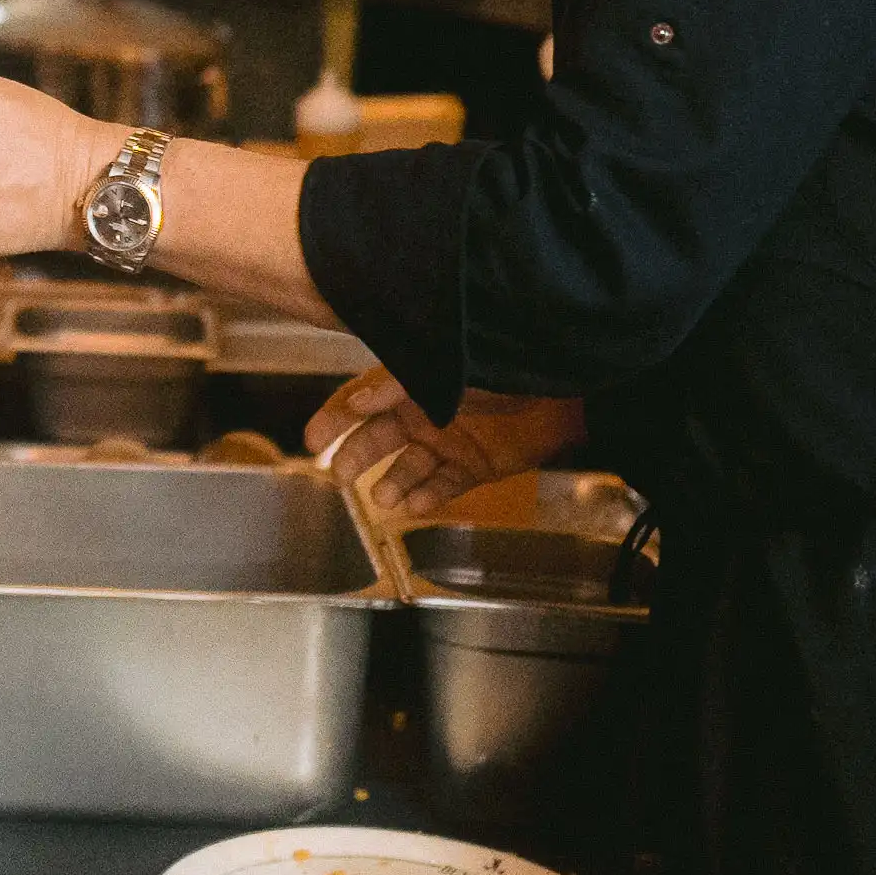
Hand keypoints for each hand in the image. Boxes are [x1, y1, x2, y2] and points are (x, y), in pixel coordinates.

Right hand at [306, 368, 584, 520]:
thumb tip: (357, 402)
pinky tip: (413, 506)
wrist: (563, 392)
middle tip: (338, 476)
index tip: (312, 438)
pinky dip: (428, 496)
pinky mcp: (474, 466)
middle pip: (378, 440)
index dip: (336, 418)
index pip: (363, 401)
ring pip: (409, 469)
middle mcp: (425, 414)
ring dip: (393, 484)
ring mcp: (449, 442)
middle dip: (355, 457)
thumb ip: (398, 387)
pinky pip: (443, 486)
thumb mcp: (443, 370)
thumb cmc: (503, 368)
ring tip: (383, 497)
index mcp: (413, 385)